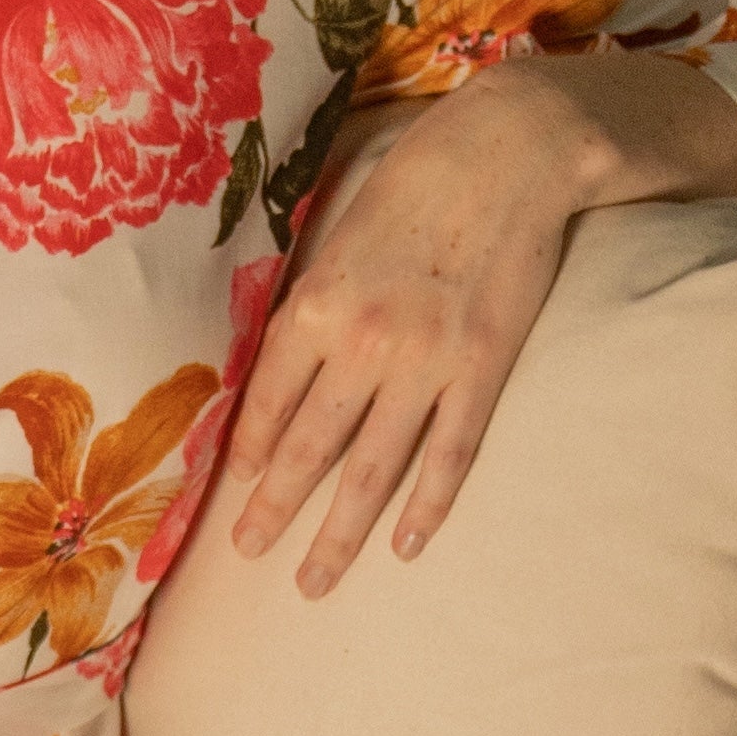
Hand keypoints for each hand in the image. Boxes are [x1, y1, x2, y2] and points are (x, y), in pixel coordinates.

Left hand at [224, 67, 586, 598]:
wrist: (506, 154)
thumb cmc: (413, 180)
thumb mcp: (337, 230)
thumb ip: (310, 296)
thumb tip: (277, 352)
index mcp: (315, 304)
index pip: (266, 399)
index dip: (248, 451)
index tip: (231, 487)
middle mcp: (362, 344)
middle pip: (308, 447)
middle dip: (274, 508)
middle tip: (248, 554)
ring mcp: (425, 365)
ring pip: (372, 470)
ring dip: (339, 532)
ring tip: (314, 581)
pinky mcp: (482, 371)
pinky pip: (448, 456)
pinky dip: (426, 506)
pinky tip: (407, 546)